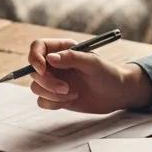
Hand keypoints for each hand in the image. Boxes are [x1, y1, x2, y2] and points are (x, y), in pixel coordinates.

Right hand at [27, 38, 151, 112]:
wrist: (117, 94)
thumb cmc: (108, 73)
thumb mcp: (93, 63)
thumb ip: (72, 58)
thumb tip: (49, 58)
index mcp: (62, 49)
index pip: (37, 47)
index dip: (35, 57)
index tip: (42, 69)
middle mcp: (54, 65)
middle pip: (33, 71)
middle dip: (47, 82)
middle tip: (66, 88)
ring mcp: (54, 81)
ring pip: (36, 87)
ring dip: (51, 94)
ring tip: (72, 93)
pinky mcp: (55, 97)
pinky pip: (42, 102)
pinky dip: (53, 103)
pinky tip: (71, 100)